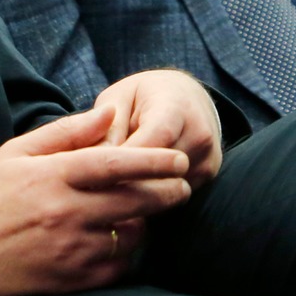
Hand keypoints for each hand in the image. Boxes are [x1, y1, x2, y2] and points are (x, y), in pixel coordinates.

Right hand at [0, 105, 194, 295]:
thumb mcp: (18, 151)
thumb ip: (67, 131)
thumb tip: (108, 112)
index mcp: (54, 175)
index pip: (117, 163)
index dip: (155, 160)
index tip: (179, 160)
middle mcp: (66, 212)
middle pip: (135, 200)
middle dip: (168, 192)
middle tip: (182, 186)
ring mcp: (70, 248)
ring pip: (131, 235)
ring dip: (147, 222)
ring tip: (148, 213)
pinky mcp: (70, 279)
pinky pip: (117, 267)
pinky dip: (128, 253)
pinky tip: (125, 241)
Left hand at [93, 68, 223, 189]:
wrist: (186, 97)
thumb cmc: (144, 96)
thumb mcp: (119, 98)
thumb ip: (107, 126)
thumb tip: (95, 162)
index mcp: (176, 108)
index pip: (150, 146)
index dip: (118, 165)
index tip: (87, 178)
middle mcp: (199, 135)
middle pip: (157, 175)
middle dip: (122, 184)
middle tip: (90, 191)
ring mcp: (208, 159)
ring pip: (163, 192)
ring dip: (135, 194)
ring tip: (109, 187)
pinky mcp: (207, 178)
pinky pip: (172, 198)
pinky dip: (149, 197)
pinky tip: (130, 189)